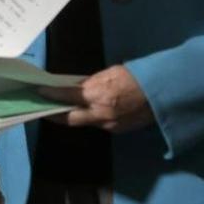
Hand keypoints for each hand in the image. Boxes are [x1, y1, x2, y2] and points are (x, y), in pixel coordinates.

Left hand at [39, 65, 153, 132]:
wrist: (164, 92)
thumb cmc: (136, 76)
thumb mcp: (109, 74)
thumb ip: (90, 83)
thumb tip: (75, 88)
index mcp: (98, 95)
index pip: (67, 97)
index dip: (52, 94)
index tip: (40, 91)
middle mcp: (102, 114)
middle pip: (70, 119)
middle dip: (55, 115)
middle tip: (43, 109)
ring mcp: (110, 124)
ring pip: (84, 122)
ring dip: (72, 117)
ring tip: (60, 109)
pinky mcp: (118, 129)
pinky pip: (98, 124)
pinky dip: (88, 118)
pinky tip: (84, 111)